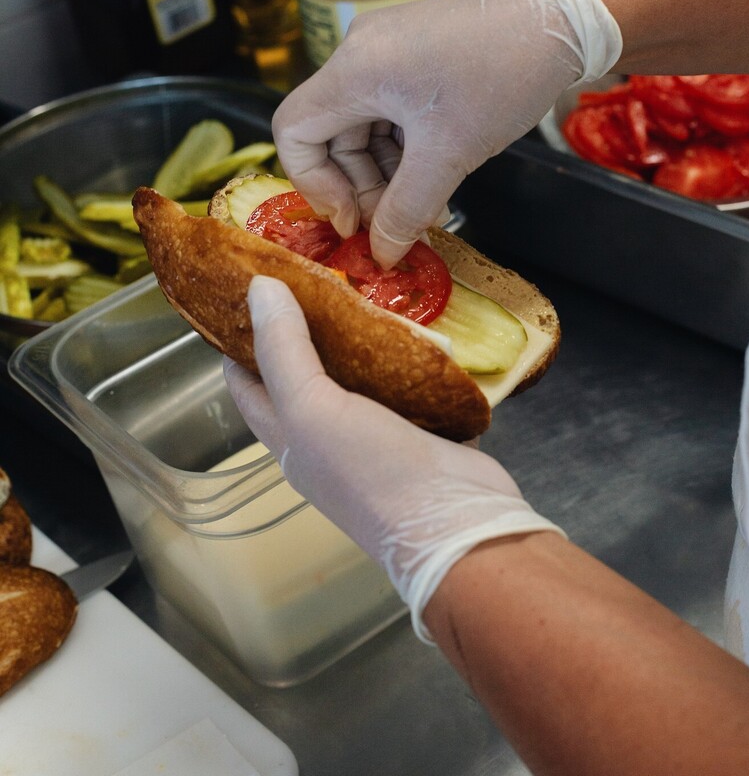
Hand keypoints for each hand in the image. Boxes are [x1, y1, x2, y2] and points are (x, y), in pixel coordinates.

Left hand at [224, 275, 563, 640]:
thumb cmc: (372, 471)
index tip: (251, 287)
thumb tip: (258, 289)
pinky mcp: (425, 429)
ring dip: (367, 338)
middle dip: (310, 326)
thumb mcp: (312, 407)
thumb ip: (283, 350)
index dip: (240, 337)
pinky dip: (415, 357)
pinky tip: (419, 325)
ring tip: (369, 290)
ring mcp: (378, 434)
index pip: (248, 381)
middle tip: (319, 275)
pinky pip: (413, 384)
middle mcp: (328, 436)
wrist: (458, 522)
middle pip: (308, 372)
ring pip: (363, 375)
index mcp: (290, 436)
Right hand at [272, 0, 621, 266]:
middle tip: (396, 226)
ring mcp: (386, 52)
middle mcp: (360, 55)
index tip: (351, 220)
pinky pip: (390, 113)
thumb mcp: (450, 155)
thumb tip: (383, 254)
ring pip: (364, 130)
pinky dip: (406, 152)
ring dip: (388, 176)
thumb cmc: (502, 76)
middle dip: (361, 188)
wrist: (560, 20)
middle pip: (332, 136)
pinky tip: (436, 181)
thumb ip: (407, 210)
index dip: (314, 185)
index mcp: (354, 70)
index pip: (294, 132)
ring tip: (426, 211)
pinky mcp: (412, 55)